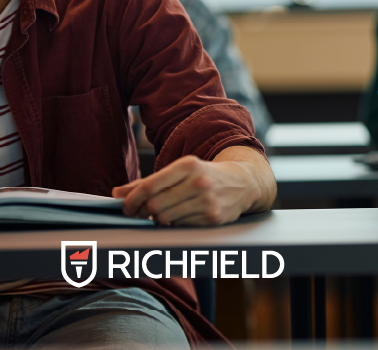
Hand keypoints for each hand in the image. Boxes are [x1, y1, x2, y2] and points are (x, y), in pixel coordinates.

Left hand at [112, 155, 258, 225]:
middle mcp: (199, 182)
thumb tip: (118, 193)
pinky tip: (181, 215)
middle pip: (154, 205)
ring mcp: (207, 201)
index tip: (125, 206)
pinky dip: (175, 223)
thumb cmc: (206, 175)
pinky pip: (180, 225)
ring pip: (165, 218)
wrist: (244, 182)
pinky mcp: (212, 217)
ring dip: (158, 219)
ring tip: (162, 212)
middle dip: (141, 212)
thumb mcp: (181, 171)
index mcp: (188, 165)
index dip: (131, 199)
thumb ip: (150, 181)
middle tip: (139, 213)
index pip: (150, 186)